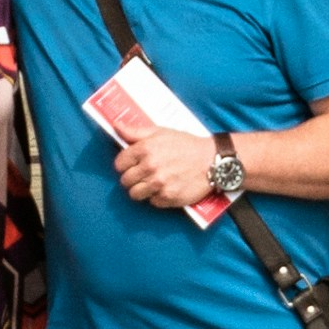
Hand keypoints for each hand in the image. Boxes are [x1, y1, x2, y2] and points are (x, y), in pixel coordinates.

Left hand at [112, 129, 227, 211]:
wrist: (212, 161)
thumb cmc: (186, 145)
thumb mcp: (161, 132)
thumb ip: (135, 131)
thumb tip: (116, 126)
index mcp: (145, 149)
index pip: (119, 163)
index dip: (124, 164)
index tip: (131, 164)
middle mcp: (150, 167)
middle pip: (125, 181)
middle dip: (132, 178)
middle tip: (143, 174)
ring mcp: (159, 184)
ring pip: (135, 194)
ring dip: (141, 190)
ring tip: (152, 183)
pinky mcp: (168, 198)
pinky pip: (152, 202)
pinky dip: (157, 197)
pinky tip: (166, 188)